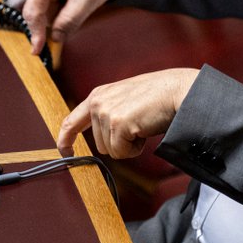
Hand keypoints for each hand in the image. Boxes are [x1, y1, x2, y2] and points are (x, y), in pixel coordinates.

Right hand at [23, 0, 123, 53]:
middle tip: (79, 14)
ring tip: (83, 0)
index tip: (37, 51)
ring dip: (62, 15)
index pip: (33, 11)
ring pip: (48, 11)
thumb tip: (55, 38)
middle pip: (40, 13)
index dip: (35, 32)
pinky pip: (53, 5)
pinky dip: (65, 10)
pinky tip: (78, 0)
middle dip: (55, 21)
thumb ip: (70, 21)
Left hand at [57, 68, 200, 158]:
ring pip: (110, 150)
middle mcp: (98, 103)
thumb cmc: (158, 95)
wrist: (178, 90)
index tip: (65, 151)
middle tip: (138, 125)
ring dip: (129, 144)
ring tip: (143, 124)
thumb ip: (109, 112)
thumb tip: (103, 139)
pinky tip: (144, 131)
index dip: (66, 138)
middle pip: (99, 144)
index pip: (72, 120)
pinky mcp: (118, 123)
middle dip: (120, 142)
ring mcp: (106, 112)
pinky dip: (135, 149)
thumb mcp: (125, 98)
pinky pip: (121, 153)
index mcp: (98, 95)